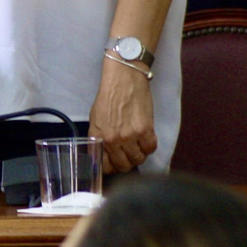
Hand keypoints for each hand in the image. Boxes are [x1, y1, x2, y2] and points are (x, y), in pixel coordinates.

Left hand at [88, 56, 157, 172]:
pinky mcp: (146, 130)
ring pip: (138, 159)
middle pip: (123, 165)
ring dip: (138, 156)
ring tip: (137, 147)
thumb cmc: (108, 96)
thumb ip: (99, 137)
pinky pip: (151, 149)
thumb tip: (103, 153)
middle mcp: (114, 139)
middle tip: (128, 157)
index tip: (114, 165)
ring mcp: (131, 136)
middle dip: (125, 164)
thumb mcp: (96, 118)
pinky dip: (149, 147)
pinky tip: (145, 140)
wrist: (124, 79)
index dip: (111, 168)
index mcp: (99, 137)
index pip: (106, 166)